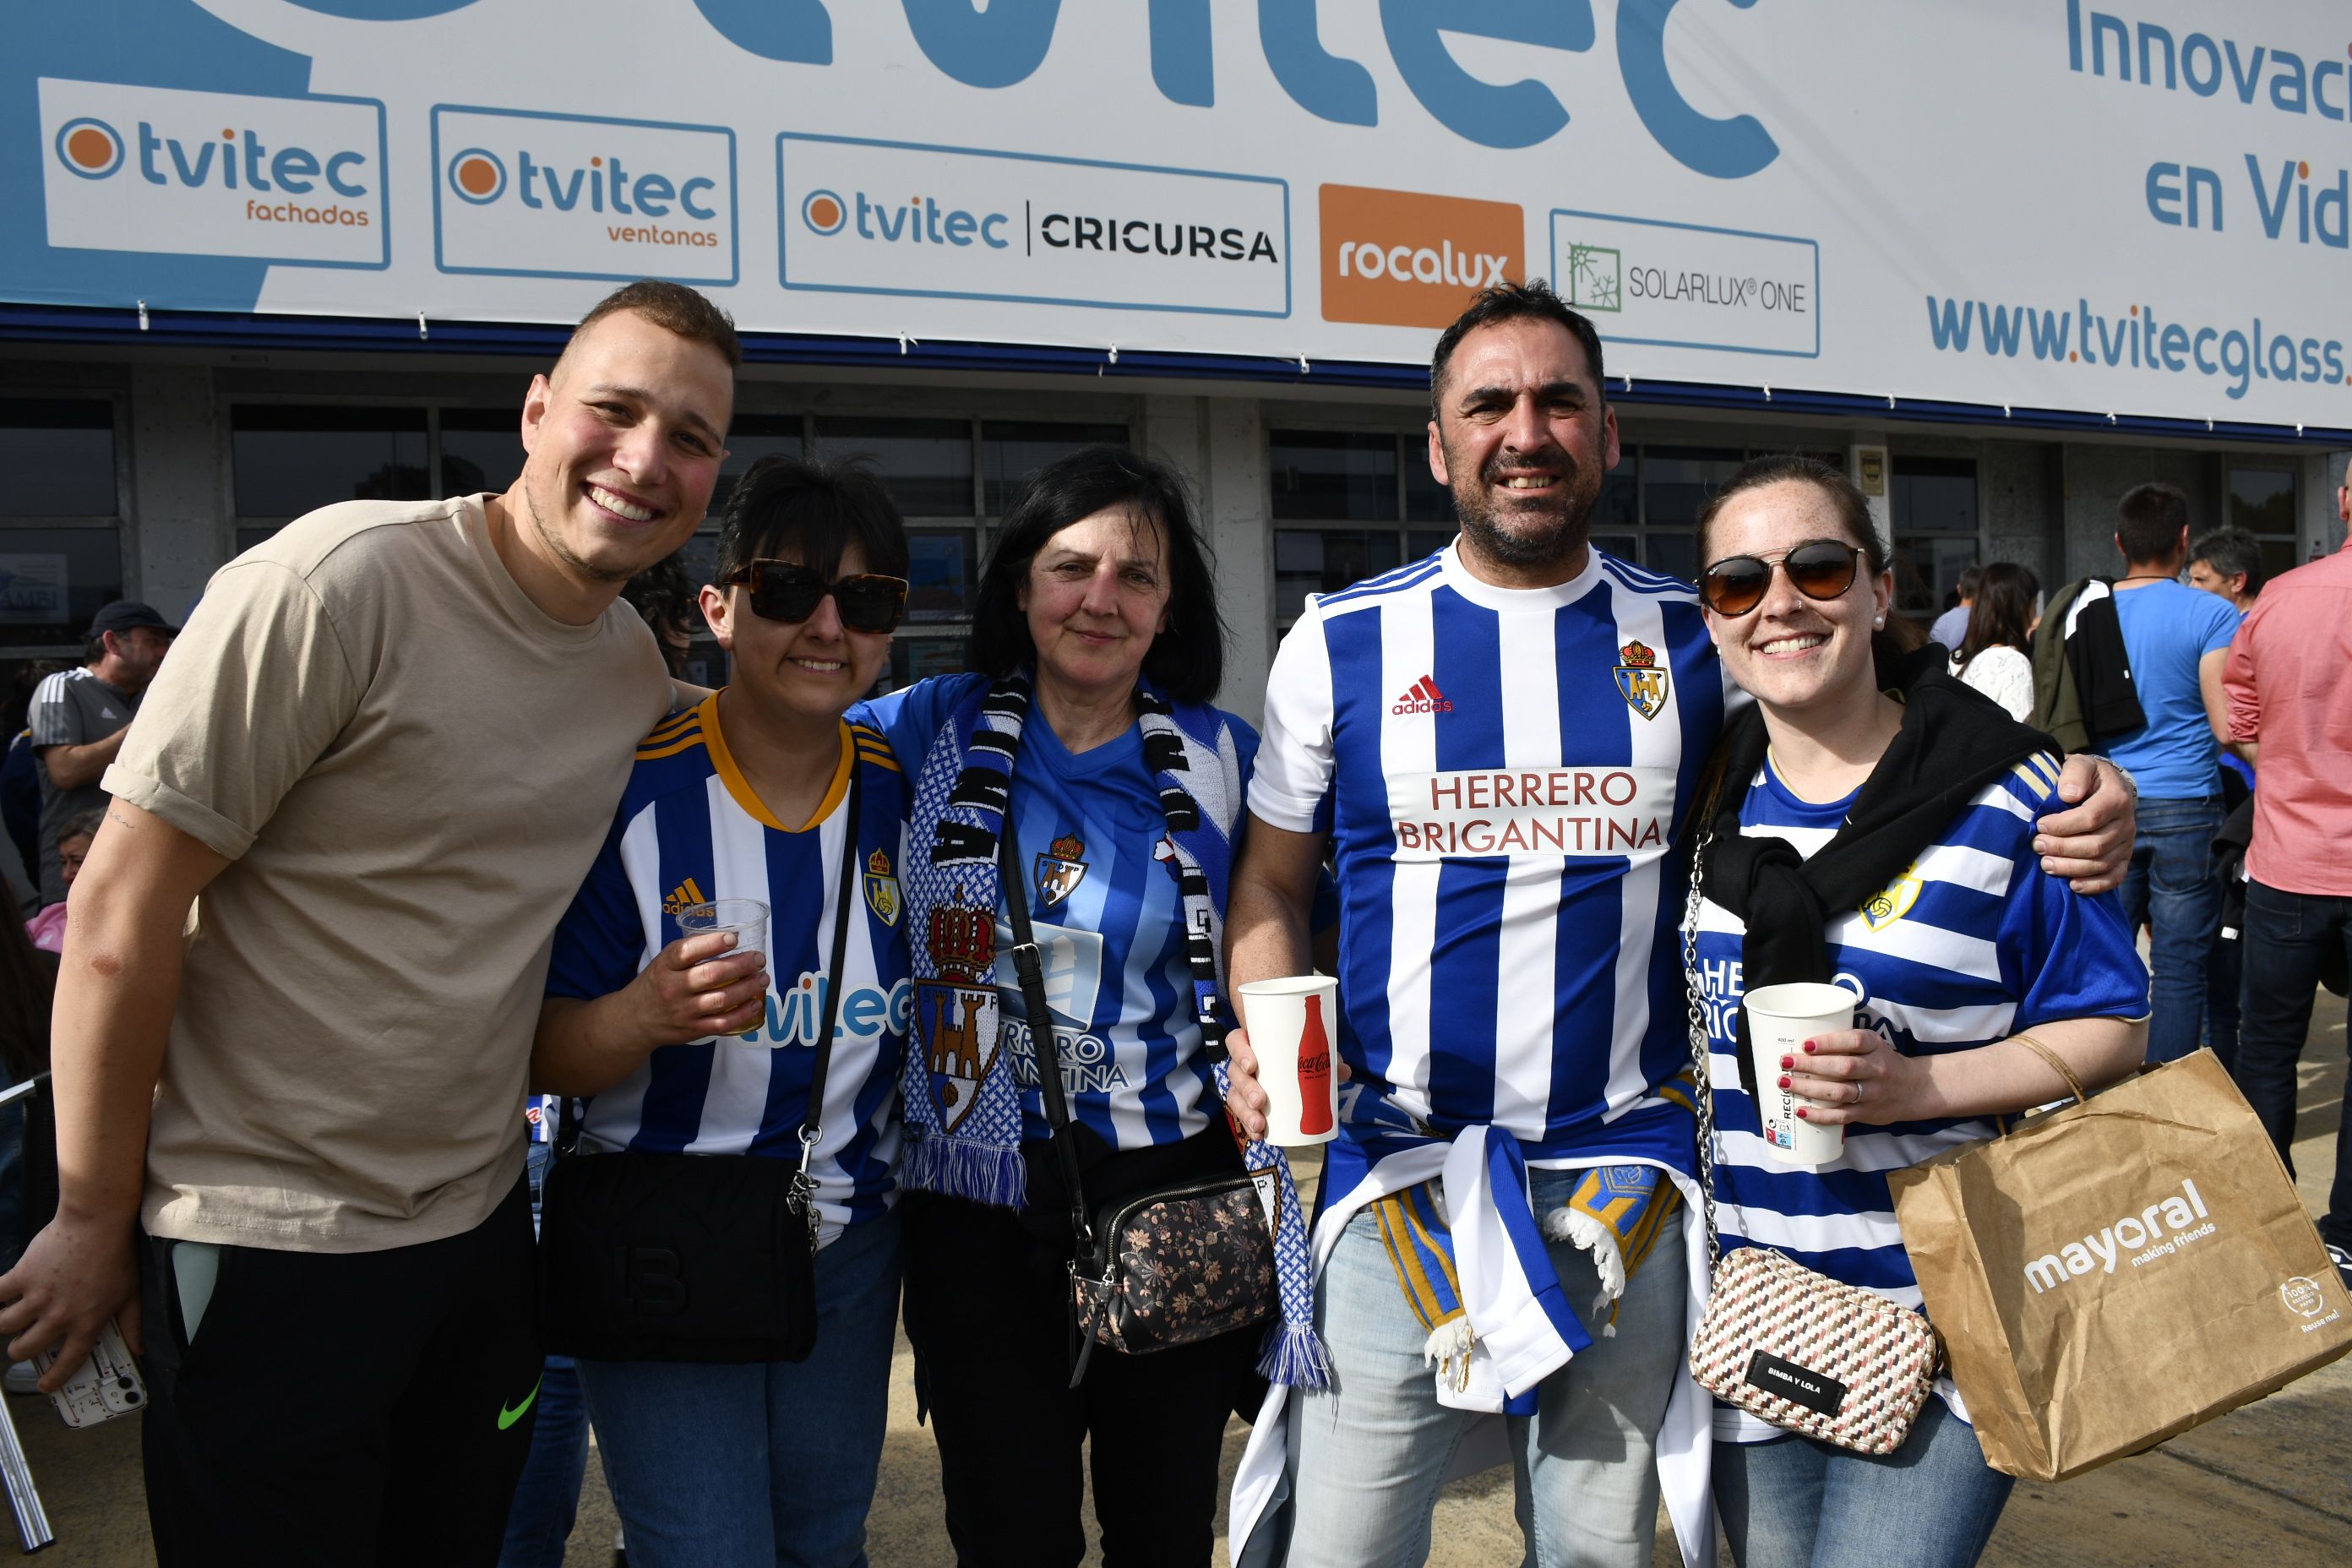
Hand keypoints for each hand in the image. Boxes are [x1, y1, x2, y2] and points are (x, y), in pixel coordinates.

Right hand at [0, 1211, 142, 1393]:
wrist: (98, 1222)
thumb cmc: (117, 1255)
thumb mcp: (131, 1294)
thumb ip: (133, 1324)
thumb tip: (140, 1348)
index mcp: (86, 1322)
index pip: (68, 1361)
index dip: (54, 1377)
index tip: (45, 1386)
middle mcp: (59, 1316)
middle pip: (26, 1349)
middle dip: (21, 1351)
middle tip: (22, 1345)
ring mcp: (38, 1297)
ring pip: (5, 1326)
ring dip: (5, 1326)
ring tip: (11, 1320)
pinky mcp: (22, 1277)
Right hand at [626, 931, 768, 1044]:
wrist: (635, 1020)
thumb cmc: (657, 983)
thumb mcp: (663, 962)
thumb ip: (690, 952)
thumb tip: (730, 937)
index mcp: (665, 966)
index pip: (686, 951)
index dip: (711, 944)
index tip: (733, 938)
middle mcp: (673, 988)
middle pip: (711, 975)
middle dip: (741, 965)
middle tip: (759, 959)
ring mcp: (683, 1011)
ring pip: (721, 999)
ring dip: (747, 988)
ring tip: (763, 978)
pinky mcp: (692, 1030)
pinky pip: (722, 1023)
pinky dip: (742, 1014)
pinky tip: (755, 1004)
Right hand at [1220, 1023, 1349, 1142]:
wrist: (1293, 1065)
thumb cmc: (1298, 1053)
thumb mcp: (1311, 1052)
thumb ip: (1327, 1058)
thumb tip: (1344, 1071)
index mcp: (1253, 1043)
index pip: (1235, 1042)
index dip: (1239, 1052)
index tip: (1253, 1065)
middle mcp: (1243, 1063)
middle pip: (1234, 1073)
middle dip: (1246, 1089)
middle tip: (1261, 1101)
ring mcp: (1243, 1084)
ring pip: (1235, 1096)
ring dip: (1244, 1112)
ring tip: (1260, 1124)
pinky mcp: (1247, 1103)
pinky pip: (1241, 1114)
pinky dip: (1249, 1126)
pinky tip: (1257, 1136)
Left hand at [1779, 1028, 1924, 1126]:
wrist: (1914, 1088)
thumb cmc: (1881, 1062)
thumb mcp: (1872, 1045)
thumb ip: (1845, 1042)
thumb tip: (1801, 1040)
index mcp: (1875, 1046)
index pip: (1854, 1041)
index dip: (1830, 1042)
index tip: (1806, 1044)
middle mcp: (1876, 1069)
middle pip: (1843, 1067)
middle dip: (1811, 1065)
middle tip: (1785, 1062)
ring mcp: (1872, 1093)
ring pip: (1840, 1092)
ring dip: (1809, 1089)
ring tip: (1785, 1083)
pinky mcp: (1868, 1113)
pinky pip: (1842, 1116)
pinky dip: (1820, 1115)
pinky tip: (1801, 1111)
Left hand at [2034, 756, 2134, 893]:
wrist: (2107, 786)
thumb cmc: (2087, 777)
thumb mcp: (2081, 764)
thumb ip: (2074, 773)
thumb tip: (2067, 795)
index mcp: (2116, 798)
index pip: (2091, 817)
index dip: (2063, 825)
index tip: (2039, 825)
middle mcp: (2126, 823)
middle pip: (2096, 844)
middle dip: (2062, 848)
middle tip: (2036, 846)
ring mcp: (2127, 843)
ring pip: (2102, 863)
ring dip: (2072, 868)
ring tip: (2045, 865)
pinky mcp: (2124, 857)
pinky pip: (2115, 877)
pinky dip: (2095, 885)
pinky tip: (2073, 885)